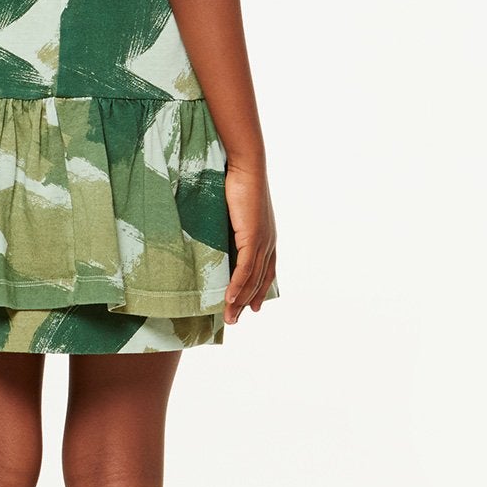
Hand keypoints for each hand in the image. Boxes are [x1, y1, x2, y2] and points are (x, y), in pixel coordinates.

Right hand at [222, 160, 276, 324]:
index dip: (259, 290)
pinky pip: (245, 269)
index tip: (253, 308)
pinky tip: (229, 299)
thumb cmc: (237, 182)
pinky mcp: (253, 238)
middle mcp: (269, 242)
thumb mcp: (234, 210)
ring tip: (229, 318)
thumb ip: (230, 226)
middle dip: (247, 303)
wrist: (246, 167)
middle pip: (258, 281)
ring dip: (239, 301)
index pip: (266, 271)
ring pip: (251, 280)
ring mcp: (262, 241)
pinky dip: (237, 286)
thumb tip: (217, 233)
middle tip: (234, 320)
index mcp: (267, 236)